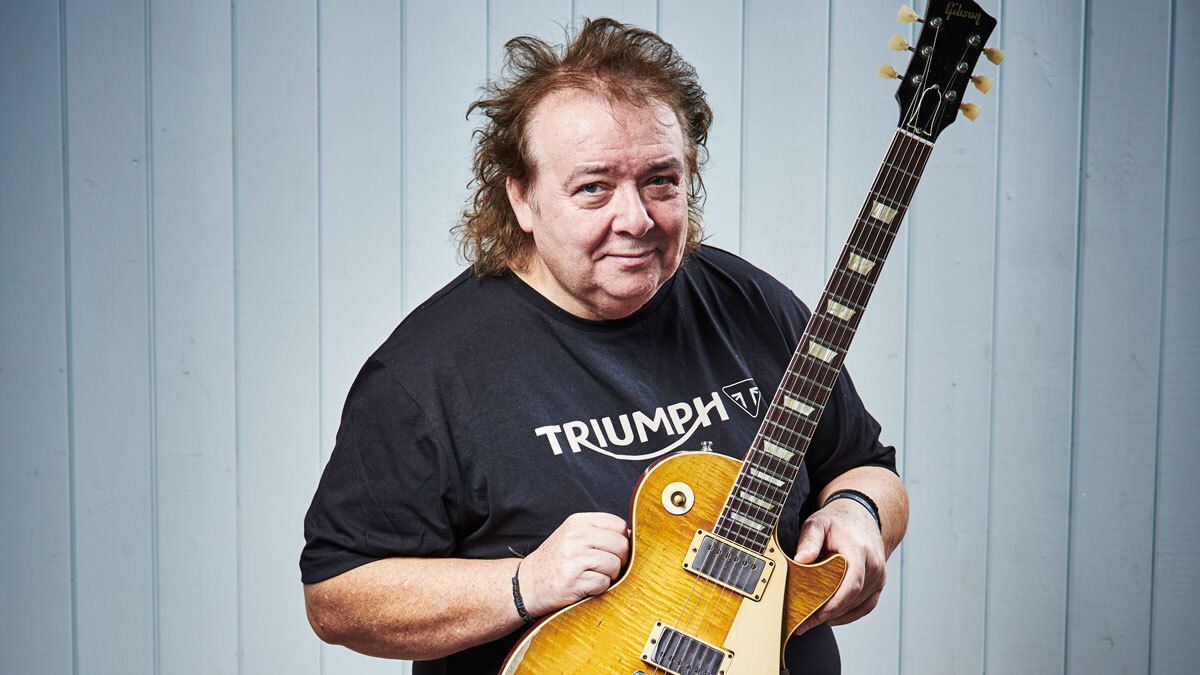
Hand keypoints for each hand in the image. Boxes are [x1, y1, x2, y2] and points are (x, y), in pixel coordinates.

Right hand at [518, 512, 629, 616]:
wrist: (526, 584)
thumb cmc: (555, 561)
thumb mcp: (573, 536)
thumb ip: (599, 532)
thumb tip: (633, 536)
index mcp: (578, 522)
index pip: (619, 525)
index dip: (622, 540)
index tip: (613, 550)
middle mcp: (575, 536)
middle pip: (621, 545)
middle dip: (620, 560)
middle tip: (605, 567)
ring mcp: (573, 557)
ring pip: (614, 564)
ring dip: (609, 576)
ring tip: (593, 576)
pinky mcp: (572, 580)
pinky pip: (603, 583)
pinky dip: (599, 589)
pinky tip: (585, 586)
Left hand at [793, 498, 886, 630]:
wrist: (861, 517)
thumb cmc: (838, 522)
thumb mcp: (818, 523)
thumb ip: (809, 540)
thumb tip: (801, 559)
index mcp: (860, 551)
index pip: (852, 583)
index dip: (837, 603)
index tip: (819, 614)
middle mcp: (874, 565)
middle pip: (853, 598)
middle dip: (830, 613)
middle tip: (805, 622)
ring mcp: (879, 576)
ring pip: (859, 604)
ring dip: (837, 615)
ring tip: (812, 621)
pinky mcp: (879, 583)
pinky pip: (866, 605)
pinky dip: (850, 614)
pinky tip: (833, 619)